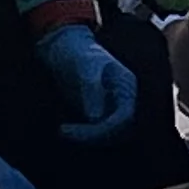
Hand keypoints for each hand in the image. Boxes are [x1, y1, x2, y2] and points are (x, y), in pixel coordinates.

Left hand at [36, 23, 138, 142]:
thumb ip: (90, 88)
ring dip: (87, 138)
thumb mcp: (84, 65)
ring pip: (108, 136)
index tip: (84, 128)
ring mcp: (111, 109)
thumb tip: (94, 118)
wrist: (65, 49)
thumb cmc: (78, 52)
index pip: (125, 116)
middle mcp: (123, 100)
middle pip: (118, 131)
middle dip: (93, 136)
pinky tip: (66, 131)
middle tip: (65, 131)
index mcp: (125, 85)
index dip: (107, 128)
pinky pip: (96, 133)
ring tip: (63, 131)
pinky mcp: (99, 116)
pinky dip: (83, 136)